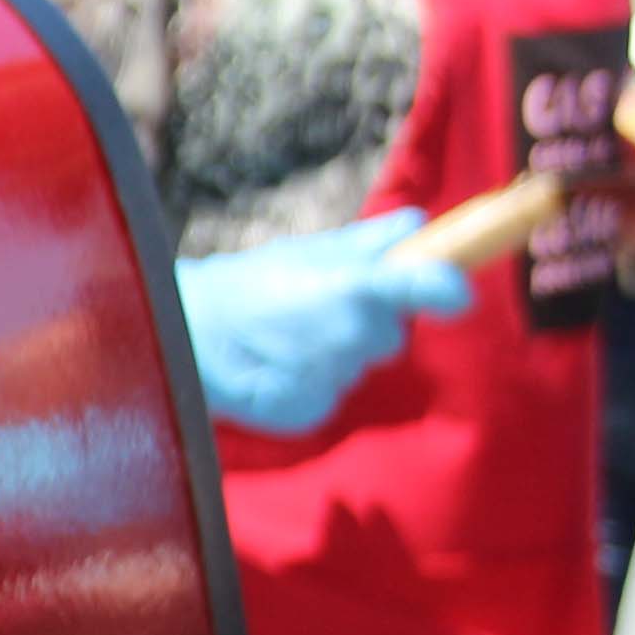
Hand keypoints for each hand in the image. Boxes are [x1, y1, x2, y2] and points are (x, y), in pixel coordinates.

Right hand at [174, 209, 471, 438]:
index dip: (448, 289)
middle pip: (391, 336)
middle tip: (312, 312)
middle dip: (363, 324)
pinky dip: (309, 384)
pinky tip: (276, 369)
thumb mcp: (302, 253)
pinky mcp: (312, 410)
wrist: (178, 335)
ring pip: (356, 366)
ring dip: (331, 355)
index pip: (431, 285)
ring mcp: (333, 376)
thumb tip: (417, 225)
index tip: (455, 293)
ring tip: (283, 341)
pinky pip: (330, 395)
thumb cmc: (244, 286)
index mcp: (355, 284)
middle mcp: (351, 333)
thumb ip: (365, 243)